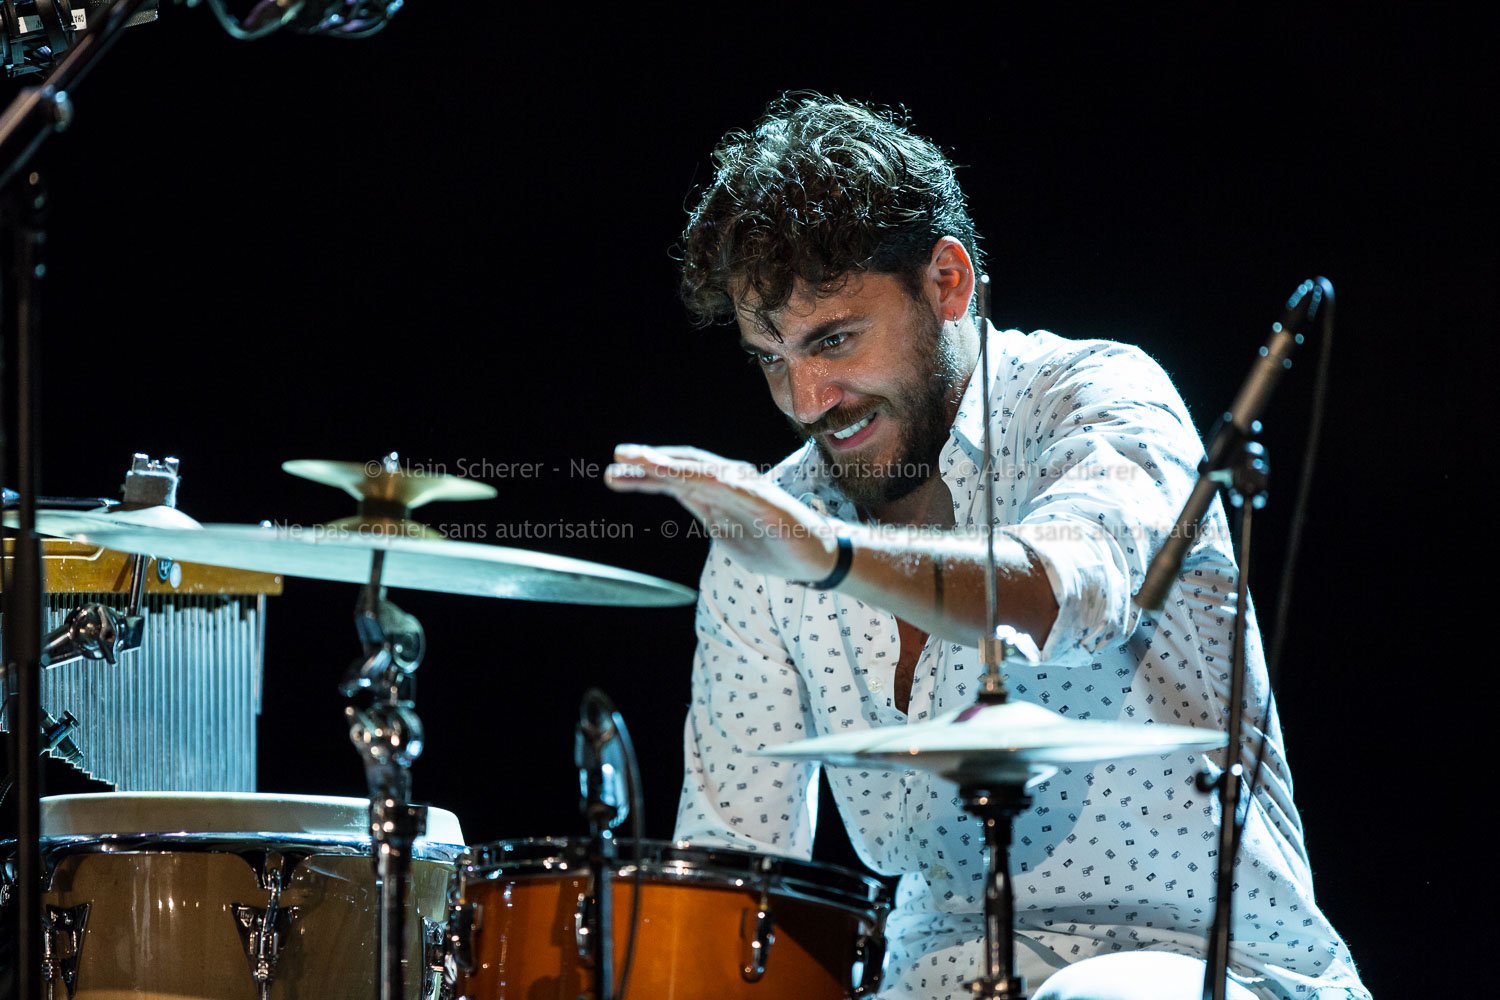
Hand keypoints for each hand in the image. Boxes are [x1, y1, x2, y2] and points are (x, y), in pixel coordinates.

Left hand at [605, 444, 838, 582]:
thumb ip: (708, 513)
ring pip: (701, 472)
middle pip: (683, 469)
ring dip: (669, 465)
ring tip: (638, 461)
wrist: (817, 561)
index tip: (615, 474)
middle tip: (617, 458)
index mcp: (718, 495)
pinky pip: (727, 486)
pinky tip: (679, 475)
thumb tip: (684, 498)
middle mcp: (730, 485)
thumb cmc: (775, 547)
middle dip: (649, 462)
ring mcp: (747, 491)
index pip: (676, 480)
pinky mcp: (763, 501)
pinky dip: (701, 478)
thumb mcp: (729, 534)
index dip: (646, 475)